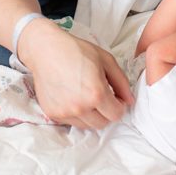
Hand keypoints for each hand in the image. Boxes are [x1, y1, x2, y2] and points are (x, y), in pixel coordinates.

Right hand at [19, 19, 133, 129]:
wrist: (44, 49)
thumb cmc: (75, 50)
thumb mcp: (105, 60)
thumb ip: (122, 82)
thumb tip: (130, 101)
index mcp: (96, 93)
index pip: (117, 115)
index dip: (119, 106)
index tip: (114, 97)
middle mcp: (80, 107)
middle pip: (103, 123)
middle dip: (105, 112)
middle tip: (99, 96)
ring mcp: (65, 112)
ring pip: (87, 125)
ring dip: (91, 114)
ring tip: (84, 96)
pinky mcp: (52, 113)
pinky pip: (71, 122)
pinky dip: (75, 113)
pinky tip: (71, 96)